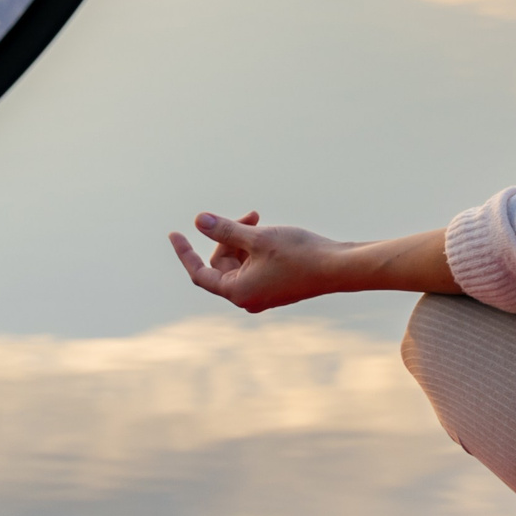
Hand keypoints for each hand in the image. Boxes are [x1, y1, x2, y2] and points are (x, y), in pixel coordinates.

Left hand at [168, 212, 353, 313]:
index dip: (185, 252)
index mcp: (237, 292)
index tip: (174, 234)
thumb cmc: (300, 254)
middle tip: (250, 217)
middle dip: (229, 238)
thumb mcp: (258, 238)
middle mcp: (248, 299)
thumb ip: (225, 230)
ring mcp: (264, 295)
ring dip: (245, 240)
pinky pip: (256, 267)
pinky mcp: (278, 288)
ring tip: (262, 222)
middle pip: (222, 264)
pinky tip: (272, 234)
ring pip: (241, 264)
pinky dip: (257, 249)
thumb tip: (198, 221)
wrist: (341, 268)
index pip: (199, 272)